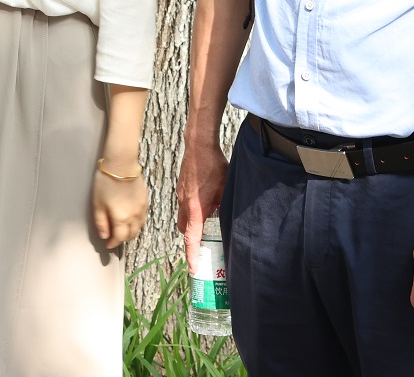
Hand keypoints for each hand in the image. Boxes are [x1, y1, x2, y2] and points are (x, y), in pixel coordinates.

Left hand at [93, 166, 148, 248]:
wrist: (121, 164)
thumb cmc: (106, 182)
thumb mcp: (98, 203)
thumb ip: (101, 222)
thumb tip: (104, 236)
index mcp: (121, 218)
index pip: (119, 237)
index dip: (113, 243)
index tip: (108, 245)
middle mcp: (134, 216)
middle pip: (131, 234)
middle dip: (123, 239)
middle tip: (115, 239)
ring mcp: (142, 208)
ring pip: (139, 227)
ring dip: (132, 232)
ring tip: (123, 231)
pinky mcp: (145, 200)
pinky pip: (143, 218)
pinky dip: (138, 223)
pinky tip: (132, 220)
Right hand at [176, 140, 228, 266]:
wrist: (198, 145)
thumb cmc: (213, 166)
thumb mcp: (226, 189)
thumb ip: (226, 206)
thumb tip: (232, 219)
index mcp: (195, 208)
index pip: (192, 238)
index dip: (192, 255)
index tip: (193, 268)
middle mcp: (184, 204)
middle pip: (184, 230)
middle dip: (192, 239)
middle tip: (204, 244)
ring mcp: (181, 195)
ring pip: (183, 217)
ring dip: (192, 224)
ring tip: (207, 222)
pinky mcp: (181, 187)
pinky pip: (184, 205)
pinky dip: (191, 210)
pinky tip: (205, 202)